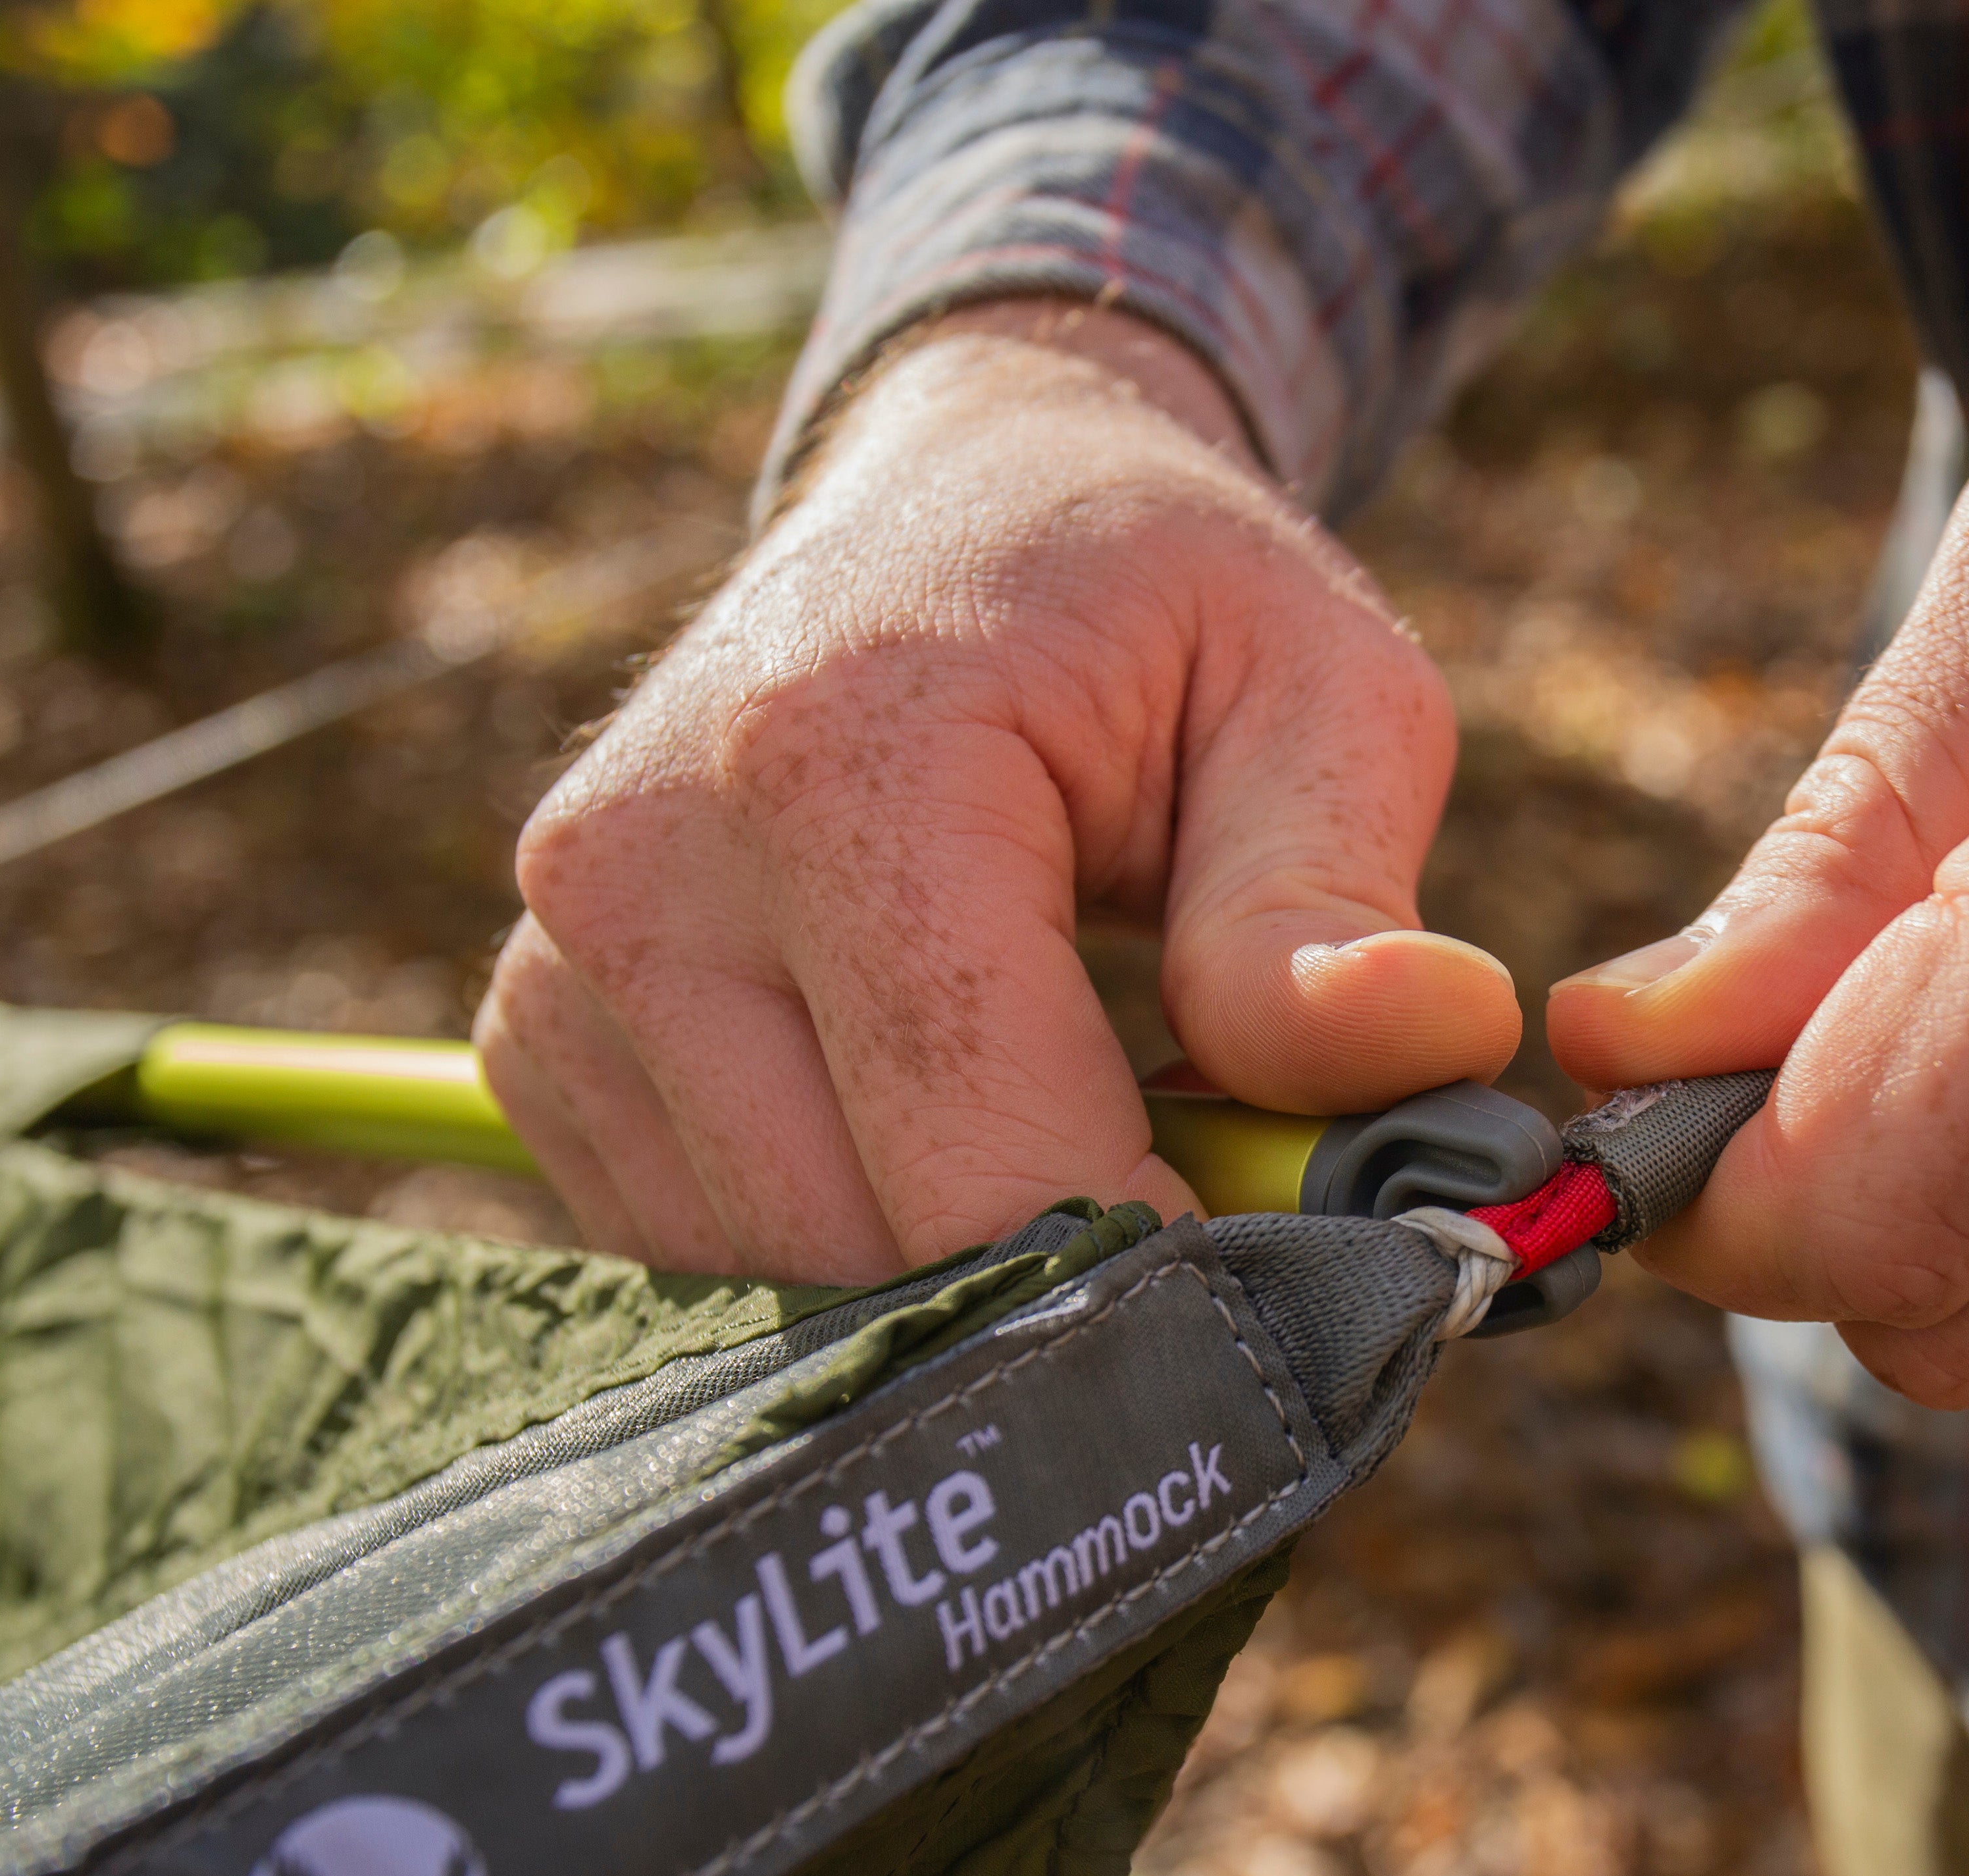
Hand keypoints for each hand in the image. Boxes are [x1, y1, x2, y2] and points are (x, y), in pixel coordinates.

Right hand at [477, 305, 1518, 1280]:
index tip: (1287, 1269)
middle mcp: (643, 866)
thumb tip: (1434, 1051)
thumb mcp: (1319, 686)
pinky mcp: (535, 1039)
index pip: (980, 1144)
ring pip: (784, 1284)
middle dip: (1068, 1278)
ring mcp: (560, 963)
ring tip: (1077, 1116)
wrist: (957, 497)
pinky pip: (709, 1254)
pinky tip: (942, 1119)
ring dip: (960, 1271)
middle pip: (871, 1245)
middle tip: (1206, 1193)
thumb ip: (1337, 899)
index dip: (1154, 1259)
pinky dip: (854, 1245)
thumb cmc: (1158, 597)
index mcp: (835, 758)